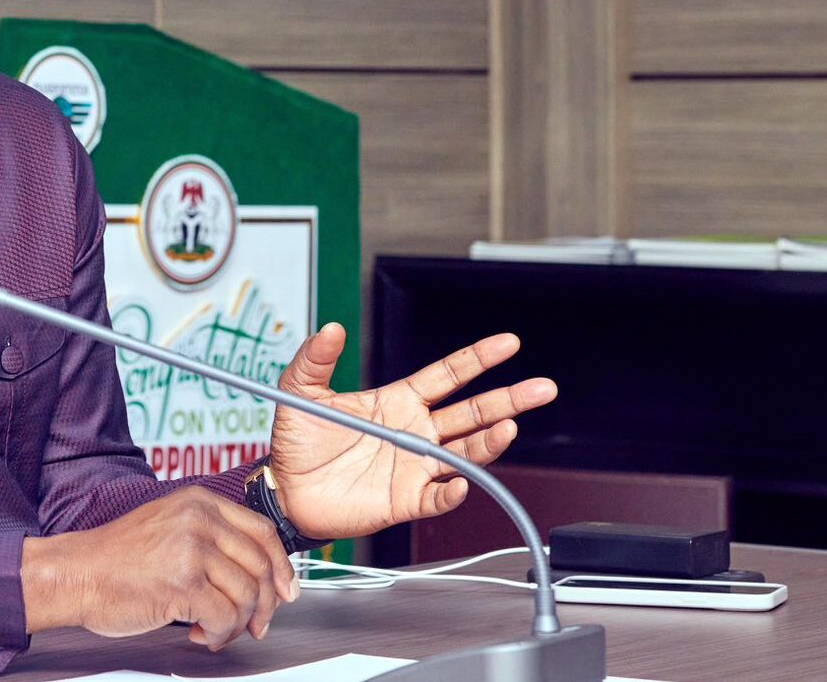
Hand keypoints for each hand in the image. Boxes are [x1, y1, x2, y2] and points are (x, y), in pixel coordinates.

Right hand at [21, 488, 299, 649]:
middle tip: (254, 624)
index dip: (281, 566)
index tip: (285, 590)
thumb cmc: (116, 559)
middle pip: (261, 566)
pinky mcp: (183, 581)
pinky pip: (225, 617)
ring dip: (237, 623)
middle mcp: (199, 519)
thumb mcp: (168, 528)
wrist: (77, 574)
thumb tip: (255, 573)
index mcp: (199, 502)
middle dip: (264, 604)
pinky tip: (198, 633)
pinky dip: (217, 634)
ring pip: (247, 595)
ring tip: (214, 630)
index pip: (262, 531)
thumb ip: (210, 538)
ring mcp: (192, 548)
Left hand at [266, 324, 556, 541]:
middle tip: (542, 388)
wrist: (283, 490)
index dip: (478, 359)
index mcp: (398, 401)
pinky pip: (437, 497)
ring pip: (465, 453)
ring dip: (489, 442)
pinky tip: (460, 482)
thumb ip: (315, 358)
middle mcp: (415, 432)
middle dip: (508, 399)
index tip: (509, 343)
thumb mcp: (301, 391)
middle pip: (472, 413)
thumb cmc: (297, 442)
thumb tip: (330, 328)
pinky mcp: (405, 500)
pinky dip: (451, 492)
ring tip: (508, 428)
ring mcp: (414, 466)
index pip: (448, 375)